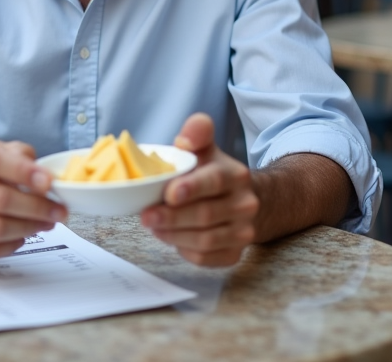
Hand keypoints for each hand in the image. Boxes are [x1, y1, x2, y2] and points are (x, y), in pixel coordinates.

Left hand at [140, 113, 258, 266]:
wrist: (243, 200)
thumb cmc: (213, 174)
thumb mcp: (205, 150)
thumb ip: (197, 134)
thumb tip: (185, 139)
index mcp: (236, 175)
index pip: (214, 181)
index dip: (192, 188)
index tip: (169, 194)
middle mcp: (245, 204)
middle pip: (205, 214)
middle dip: (172, 217)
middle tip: (146, 216)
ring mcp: (243, 232)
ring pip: (205, 240)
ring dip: (174, 235)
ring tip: (153, 226)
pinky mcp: (234, 253)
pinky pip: (205, 258)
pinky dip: (184, 250)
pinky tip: (171, 237)